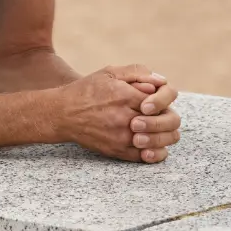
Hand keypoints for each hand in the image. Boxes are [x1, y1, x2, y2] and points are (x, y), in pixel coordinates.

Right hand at [55, 65, 180, 162]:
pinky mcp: (118, 151)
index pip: (164, 99)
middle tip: (164, 117)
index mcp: (126, 95)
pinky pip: (147, 157)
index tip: (155, 101)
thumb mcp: (109, 73)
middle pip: (168, 121)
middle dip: (169, 118)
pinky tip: (152, 146)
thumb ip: (137, 72)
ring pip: (161, 141)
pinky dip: (156, 153)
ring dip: (166, 136)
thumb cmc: (86, 91)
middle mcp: (126, 117)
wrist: (62, 114)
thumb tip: (161, 82)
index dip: (164, 100)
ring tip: (161, 131)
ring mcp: (123, 136)